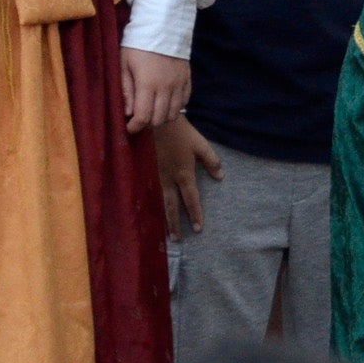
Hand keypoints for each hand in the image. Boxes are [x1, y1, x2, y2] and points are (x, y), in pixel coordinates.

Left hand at [120, 48, 190, 134]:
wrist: (163, 27)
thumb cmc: (137, 46)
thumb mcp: (124, 65)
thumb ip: (126, 90)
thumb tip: (128, 113)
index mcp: (148, 84)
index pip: (143, 116)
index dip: (135, 127)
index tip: (128, 128)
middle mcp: (167, 87)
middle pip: (160, 119)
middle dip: (147, 124)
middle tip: (139, 119)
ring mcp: (179, 84)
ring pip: (173, 114)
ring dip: (162, 118)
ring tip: (152, 112)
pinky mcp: (188, 80)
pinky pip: (184, 102)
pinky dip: (175, 108)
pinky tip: (165, 103)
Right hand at [152, 115, 221, 238]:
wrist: (154, 123)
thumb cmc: (180, 133)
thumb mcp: (201, 145)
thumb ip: (211, 161)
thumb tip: (220, 177)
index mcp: (184, 174)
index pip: (191, 199)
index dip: (195, 214)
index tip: (198, 229)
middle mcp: (168, 180)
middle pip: (172, 207)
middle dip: (175, 224)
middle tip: (178, 240)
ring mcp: (153, 178)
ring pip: (157, 203)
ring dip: (161, 219)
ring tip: (163, 234)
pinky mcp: (143, 173)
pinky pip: (147, 195)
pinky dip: (148, 207)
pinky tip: (147, 216)